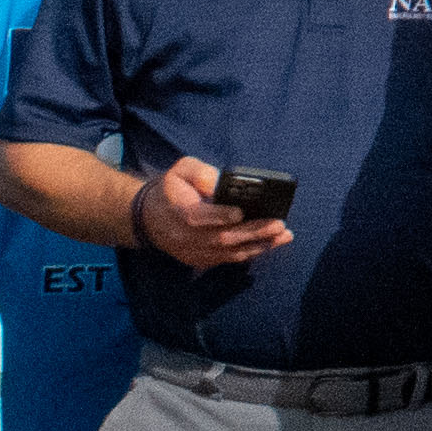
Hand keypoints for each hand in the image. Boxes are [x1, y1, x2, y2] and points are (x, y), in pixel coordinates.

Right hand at [131, 158, 296, 269]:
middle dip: (253, 232)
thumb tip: (221, 183)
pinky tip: (269, 244)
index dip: (220, 216)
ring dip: (259, 245)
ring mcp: (192, 252)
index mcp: (179, 212)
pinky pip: (227, 259)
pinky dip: (249, 252)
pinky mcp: (199, 260)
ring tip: (284, 236)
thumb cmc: (171, 189)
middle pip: (222, 238)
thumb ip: (200, 173)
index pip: (199, 217)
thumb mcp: (180, 170)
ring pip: (229, 253)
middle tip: (279, 224)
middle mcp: (185, 237)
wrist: (148, 217)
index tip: (241, 212)